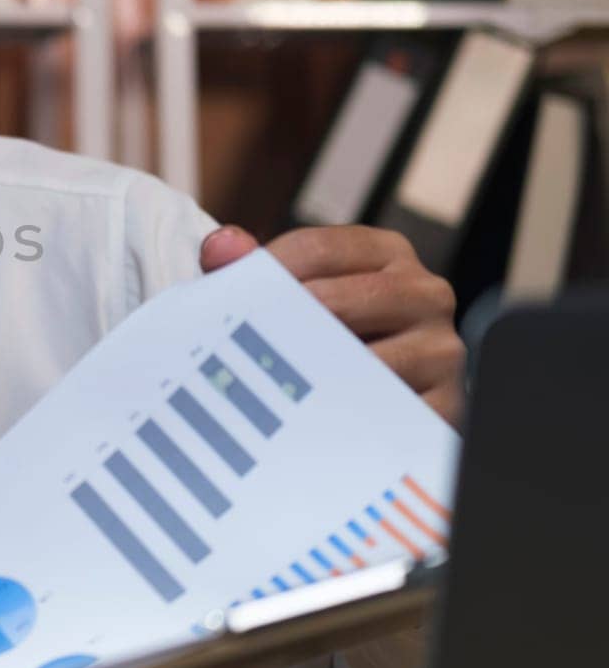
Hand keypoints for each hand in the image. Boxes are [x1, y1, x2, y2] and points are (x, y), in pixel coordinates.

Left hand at [200, 224, 464, 426]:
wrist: (390, 403)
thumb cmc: (336, 336)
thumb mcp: (299, 291)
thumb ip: (255, 266)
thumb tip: (220, 246)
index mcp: (389, 254)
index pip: (317, 250)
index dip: (263, 273)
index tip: (228, 299)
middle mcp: (425, 294)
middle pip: (334, 301)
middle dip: (278, 323)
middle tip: (233, 346)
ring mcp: (441, 350)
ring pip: (359, 359)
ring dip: (305, 374)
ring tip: (261, 385)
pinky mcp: (446, 406)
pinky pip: (383, 412)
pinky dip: (340, 416)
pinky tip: (304, 421)